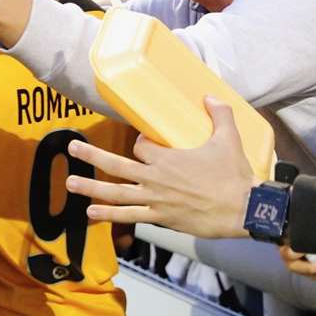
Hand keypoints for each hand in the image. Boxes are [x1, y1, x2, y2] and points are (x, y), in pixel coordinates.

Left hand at [64, 97, 258, 238]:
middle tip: (72, 147)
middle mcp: (154, 178)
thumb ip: (219, 114)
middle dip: (91, 155)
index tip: (146, 143)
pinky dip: (109, 215)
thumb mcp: (229, 138)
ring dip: (91, 188)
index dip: (141, 143)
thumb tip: (210, 96)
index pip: (140, 146)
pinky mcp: (161, 218)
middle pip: (116, 164)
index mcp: (167, 157)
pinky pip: (129, 216)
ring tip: (71, 183)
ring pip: (116, 193)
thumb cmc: (235, 175)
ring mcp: (155, 200)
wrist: (244, 208)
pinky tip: (90, 214)